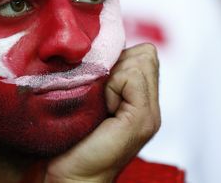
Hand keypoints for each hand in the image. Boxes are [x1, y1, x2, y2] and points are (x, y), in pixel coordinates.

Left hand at [44, 43, 160, 182]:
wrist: (72, 176)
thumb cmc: (71, 140)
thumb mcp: (88, 98)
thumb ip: (102, 77)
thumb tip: (97, 50)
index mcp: (139, 99)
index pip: (142, 54)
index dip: (117, 58)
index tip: (97, 82)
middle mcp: (150, 105)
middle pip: (145, 54)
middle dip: (117, 63)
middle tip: (98, 91)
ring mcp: (149, 114)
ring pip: (142, 60)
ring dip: (114, 73)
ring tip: (100, 100)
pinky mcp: (142, 119)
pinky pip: (133, 77)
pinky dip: (113, 85)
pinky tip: (102, 106)